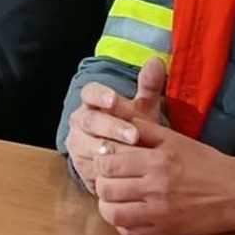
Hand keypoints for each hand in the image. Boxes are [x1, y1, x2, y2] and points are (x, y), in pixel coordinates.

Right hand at [66, 57, 166, 191]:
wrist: (120, 158)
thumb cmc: (132, 127)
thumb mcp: (142, 108)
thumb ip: (149, 86)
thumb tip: (156, 61)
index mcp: (91, 102)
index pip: (89, 93)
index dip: (100, 96)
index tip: (113, 100)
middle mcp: (79, 122)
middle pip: (89, 121)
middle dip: (112, 128)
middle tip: (134, 135)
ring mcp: (77, 145)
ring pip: (89, 146)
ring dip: (112, 151)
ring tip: (134, 155)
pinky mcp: (81, 167)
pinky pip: (92, 168)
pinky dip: (109, 170)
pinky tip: (126, 172)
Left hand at [94, 120, 234, 234]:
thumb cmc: (206, 163)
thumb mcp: (176, 139)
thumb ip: (146, 129)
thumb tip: (119, 120)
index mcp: (157, 160)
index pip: (109, 162)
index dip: (102, 159)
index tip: (107, 158)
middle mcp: (155, 188)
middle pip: (106, 188)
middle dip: (102, 181)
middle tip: (109, 177)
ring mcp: (158, 213)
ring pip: (113, 213)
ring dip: (108, 204)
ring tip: (115, 197)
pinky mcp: (164, 233)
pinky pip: (129, 233)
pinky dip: (123, 224)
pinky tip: (129, 212)